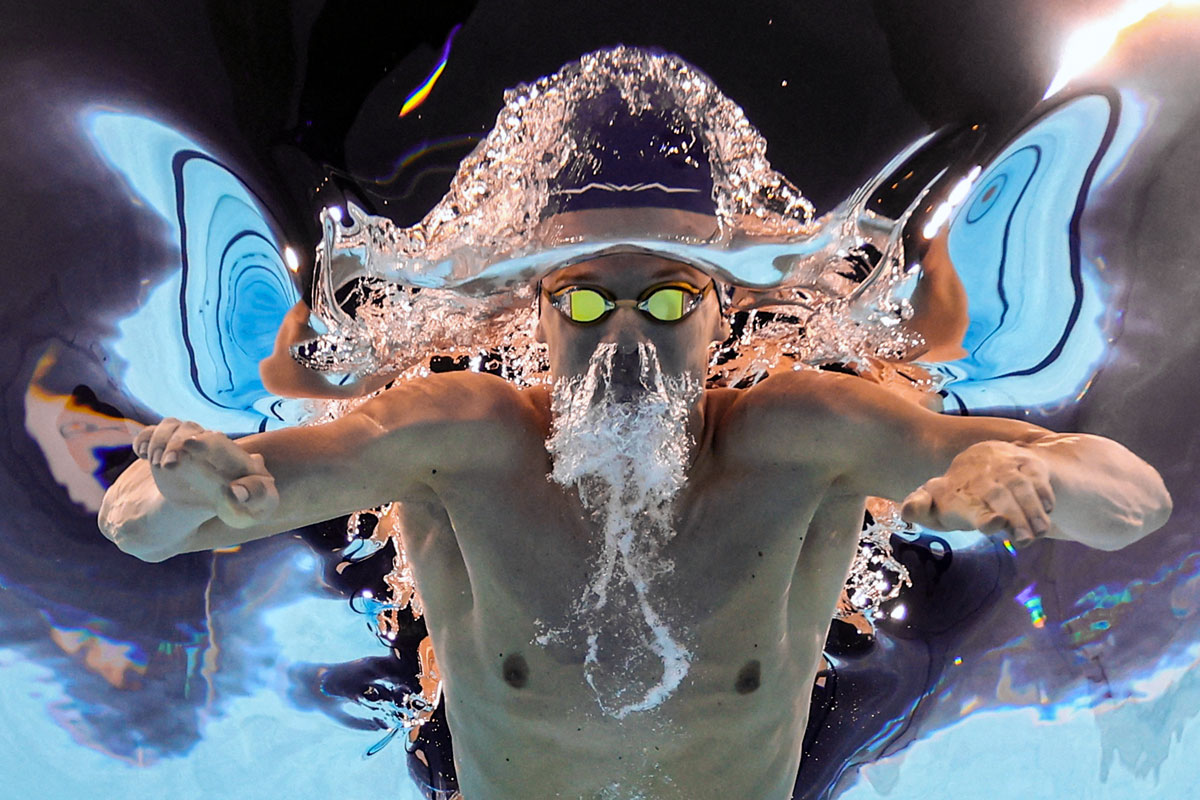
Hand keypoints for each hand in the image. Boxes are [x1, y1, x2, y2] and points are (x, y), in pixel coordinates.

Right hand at [133, 418, 278, 528]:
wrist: (195, 513)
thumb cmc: (232, 511)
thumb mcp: (248, 511)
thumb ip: (254, 497)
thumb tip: (237, 490)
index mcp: (234, 458)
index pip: (219, 440)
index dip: (205, 440)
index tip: (190, 445)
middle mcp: (210, 445)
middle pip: (191, 429)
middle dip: (177, 441)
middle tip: (167, 464)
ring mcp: (186, 445)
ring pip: (172, 426)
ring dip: (160, 440)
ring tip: (155, 463)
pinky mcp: (164, 449)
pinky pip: (151, 433)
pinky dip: (144, 438)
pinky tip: (141, 454)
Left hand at [900, 440, 1055, 547]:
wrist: (984, 458)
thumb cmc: (956, 496)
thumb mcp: (934, 506)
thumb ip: (920, 509)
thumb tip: (906, 511)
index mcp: (954, 490)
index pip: (964, 501)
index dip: (980, 514)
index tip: (994, 524)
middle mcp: (980, 474)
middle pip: (999, 495)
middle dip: (1014, 517)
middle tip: (1022, 540)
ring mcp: (1005, 465)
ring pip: (1021, 487)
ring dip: (1032, 512)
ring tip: (1037, 534)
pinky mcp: (1027, 461)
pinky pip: (1039, 477)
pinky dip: (1045, 496)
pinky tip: (1046, 514)